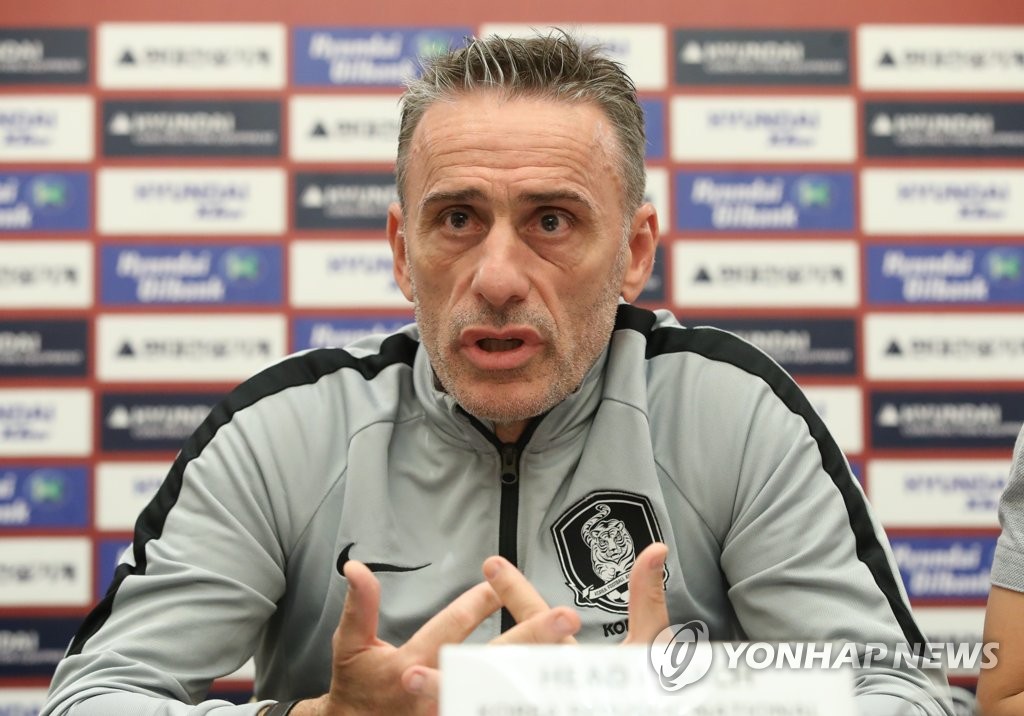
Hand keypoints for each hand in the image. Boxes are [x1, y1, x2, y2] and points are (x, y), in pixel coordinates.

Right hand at [297, 558, 579, 715]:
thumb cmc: (357, 689)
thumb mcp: (351, 647)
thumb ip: (360, 606)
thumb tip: (355, 568)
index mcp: (411, 667)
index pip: (451, 629)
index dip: (477, 603)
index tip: (501, 575)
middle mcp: (438, 694)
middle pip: (493, 662)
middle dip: (530, 638)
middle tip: (566, 616)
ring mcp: (453, 712)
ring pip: (506, 690)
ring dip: (541, 670)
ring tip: (577, 654)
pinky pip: (497, 711)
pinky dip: (529, 702)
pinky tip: (561, 690)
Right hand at [403, 542, 669, 700]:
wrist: (651, 709)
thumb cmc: (646, 696)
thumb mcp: (648, 649)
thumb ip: (646, 602)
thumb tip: (657, 549)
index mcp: (563, 659)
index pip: (530, 618)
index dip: (512, 591)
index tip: (491, 563)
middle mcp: (539, 683)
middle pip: (497, 658)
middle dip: (470, 637)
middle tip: (437, 642)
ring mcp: (529, 699)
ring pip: (481, 695)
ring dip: (447, 690)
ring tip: (417, 680)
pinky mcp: (523, 711)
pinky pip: (485, 709)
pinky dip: (459, 705)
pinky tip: (437, 705)